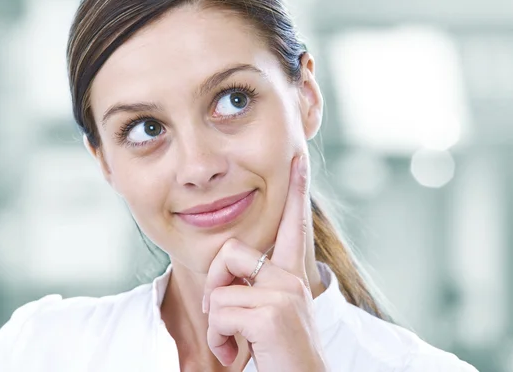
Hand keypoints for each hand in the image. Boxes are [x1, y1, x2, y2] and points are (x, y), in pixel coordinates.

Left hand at [202, 154, 326, 371]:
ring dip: (217, 323)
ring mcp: (285, 293)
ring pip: (221, 289)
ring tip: (234, 342)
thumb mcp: (268, 313)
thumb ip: (254, 287)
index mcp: (291, 275)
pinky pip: (221, 313)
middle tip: (222, 317)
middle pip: (230, 252)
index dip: (297, 190)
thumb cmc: (280, 353)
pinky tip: (235, 353)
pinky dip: (219, 340)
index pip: (295, 224)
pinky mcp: (272, 313)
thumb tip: (223, 276)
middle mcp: (291, 278)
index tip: (298, 158)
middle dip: (214, 285)